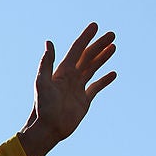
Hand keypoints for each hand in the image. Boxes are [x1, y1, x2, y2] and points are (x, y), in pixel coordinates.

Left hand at [18, 22, 116, 155]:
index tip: (95, 25)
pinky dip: (104, 80)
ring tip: (113, 47)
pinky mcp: (83, 101)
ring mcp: (77, 89)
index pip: (76, 50)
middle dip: (99, 45)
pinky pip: (96, 87)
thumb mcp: (42, 83)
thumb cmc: (43, 107)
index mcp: (62, 72)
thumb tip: (49, 43)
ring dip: (102, 58)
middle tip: (112, 34)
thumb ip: (46, 63)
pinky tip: (113, 73)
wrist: (48, 129)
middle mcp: (70, 78)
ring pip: (92, 69)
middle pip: (87, 57)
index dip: (85, 37)